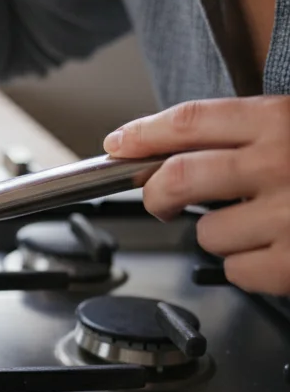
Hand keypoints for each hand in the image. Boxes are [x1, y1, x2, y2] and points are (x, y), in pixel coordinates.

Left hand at [103, 96, 289, 294]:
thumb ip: (254, 133)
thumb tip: (178, 148)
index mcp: (282, 121)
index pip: (190, 120)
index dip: (144, 133)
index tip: (119, 143)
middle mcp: (281, 164)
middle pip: (178, 177)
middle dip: (156, 193)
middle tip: (159, 200)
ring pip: (207, 233)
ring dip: (219, 236)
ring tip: (258, 227)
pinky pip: (240, 271)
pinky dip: (249, 269)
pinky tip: (277, 254)